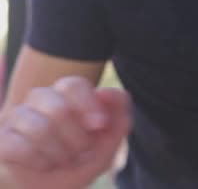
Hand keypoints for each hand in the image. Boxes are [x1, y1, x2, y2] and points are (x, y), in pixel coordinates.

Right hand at [0, 77, 130, 188]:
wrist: (56, 186)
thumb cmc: (83, 156)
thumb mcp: (110, 138)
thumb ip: (119, 111)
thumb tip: (104, 92)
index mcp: (68, 94)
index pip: (74, 85)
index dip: (88, 105)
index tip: (99, 126)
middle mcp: (40, 100)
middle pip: (58, 107)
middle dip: (77, 138)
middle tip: (82, 152)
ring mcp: (17, 118)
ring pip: (38, 127)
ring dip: (59, 152)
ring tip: (64, 160)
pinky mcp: (2, 140)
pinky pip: (16, 146)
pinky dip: (39, 160)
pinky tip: (45, 164)